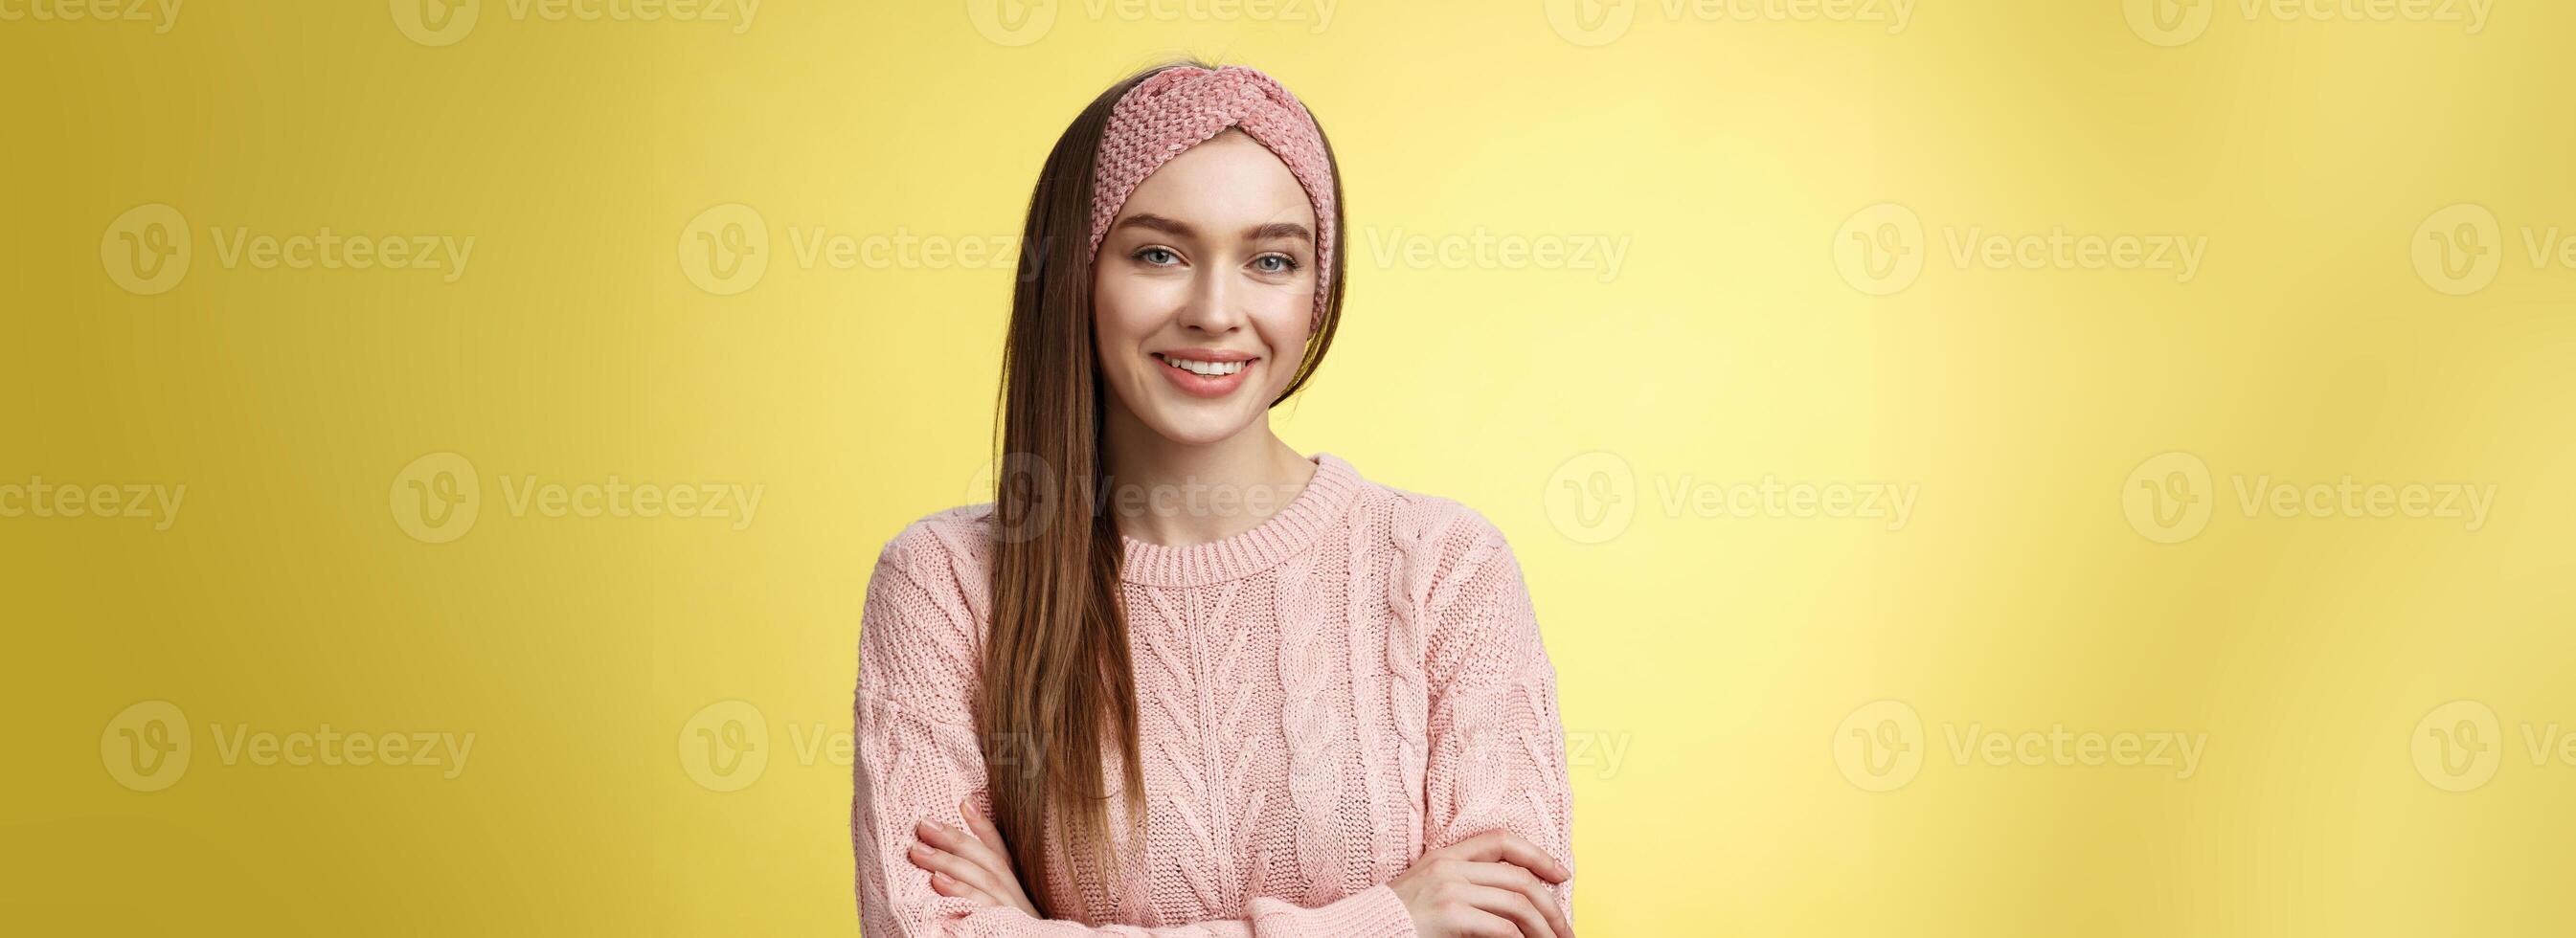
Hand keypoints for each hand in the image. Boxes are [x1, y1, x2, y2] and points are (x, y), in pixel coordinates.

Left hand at [907, 797, 1039, 917]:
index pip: (999, 851)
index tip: (964, 801)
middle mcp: (1015, 895)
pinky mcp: (1004, 927)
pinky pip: (983, 907)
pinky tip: (937, 882)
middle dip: (955, 839)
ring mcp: (1010, 910)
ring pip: (984, 879)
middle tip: (924, 824)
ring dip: (950, 862)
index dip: (984, 825)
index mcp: (1012, 887)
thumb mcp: (992, 903)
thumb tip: (947, 858)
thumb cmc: (1000, 934)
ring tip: (919, 850)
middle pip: (988, 860)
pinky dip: (961, 892)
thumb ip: (977, 879)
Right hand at [1387, 830, 1572, 937]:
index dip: (1538, 855)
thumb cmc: (1396, 919)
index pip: (1502, 840)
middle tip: (1565, 930)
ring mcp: (1450, 890)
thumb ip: (1463, 884)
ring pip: (1518, 903)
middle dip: (1551, 906)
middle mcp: (1450, 867)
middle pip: (1519, 878)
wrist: (1362, 930)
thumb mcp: (1428, 889)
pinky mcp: (1450, 916)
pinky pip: (1502, 927)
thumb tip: (1511, 900)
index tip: (1562, 875)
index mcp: (1446, 855)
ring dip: (1545, 929)